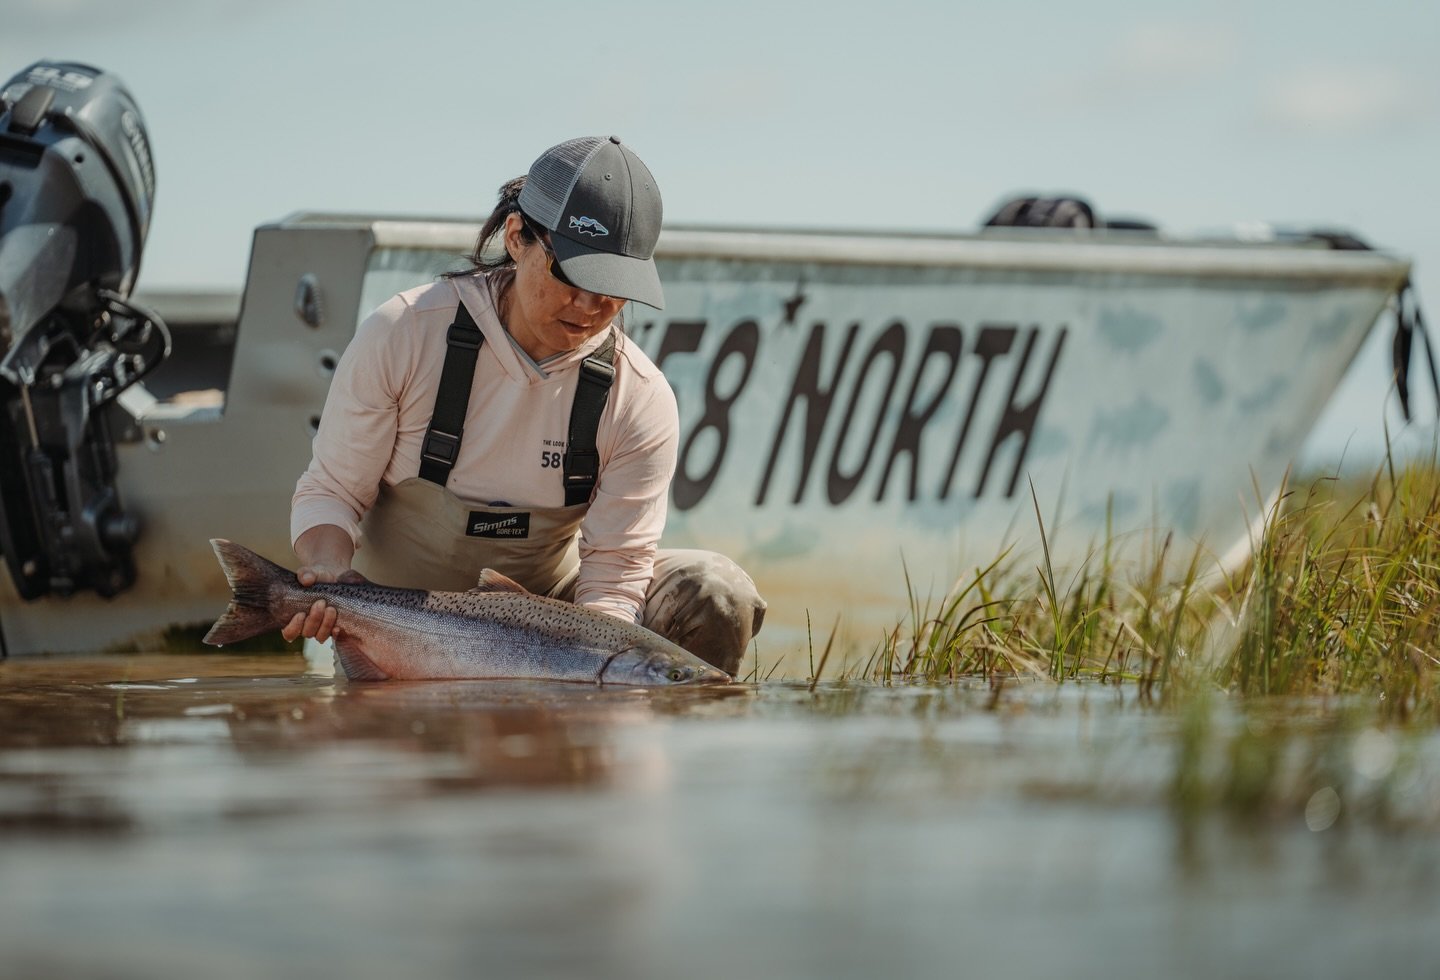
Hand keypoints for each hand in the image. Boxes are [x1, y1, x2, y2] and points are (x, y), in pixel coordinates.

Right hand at [283, 524, 362, 642]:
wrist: (332, 576)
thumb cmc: (316, 576)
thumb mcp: (309, 573)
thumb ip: (305, 574)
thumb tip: (306, 579)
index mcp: (294, 617)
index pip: (288, 633)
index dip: (293, 627)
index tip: (301, 614)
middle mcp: (306, 626)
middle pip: (306, 633)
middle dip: (313, 619)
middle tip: (321, 603)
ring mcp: (320, 628)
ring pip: (320, 636)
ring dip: (325, 625)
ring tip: (331, 609)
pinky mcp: (333, 627)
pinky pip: (334, 636)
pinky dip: (335, 633)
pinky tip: (338, 626)